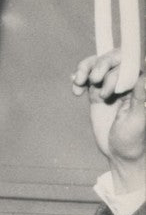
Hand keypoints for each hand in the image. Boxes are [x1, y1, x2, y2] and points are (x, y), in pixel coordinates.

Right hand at [71, 50, 144, 192]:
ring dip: (86, 68)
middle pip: (111, 59)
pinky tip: (76, 89)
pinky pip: (86, 78)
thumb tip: (143, 73)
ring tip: (79, 81)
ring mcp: (110, 86)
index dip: (117, 65)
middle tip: (93, 80)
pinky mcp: (96, 94)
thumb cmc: (133, 139)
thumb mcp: (137, 118)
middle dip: (100, 64)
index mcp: (139, 84)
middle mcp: (125, 81)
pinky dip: (78, 79)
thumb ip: (140, 95)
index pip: (129, 62)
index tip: (107, 82)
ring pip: (97, 65)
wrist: (119, 154)